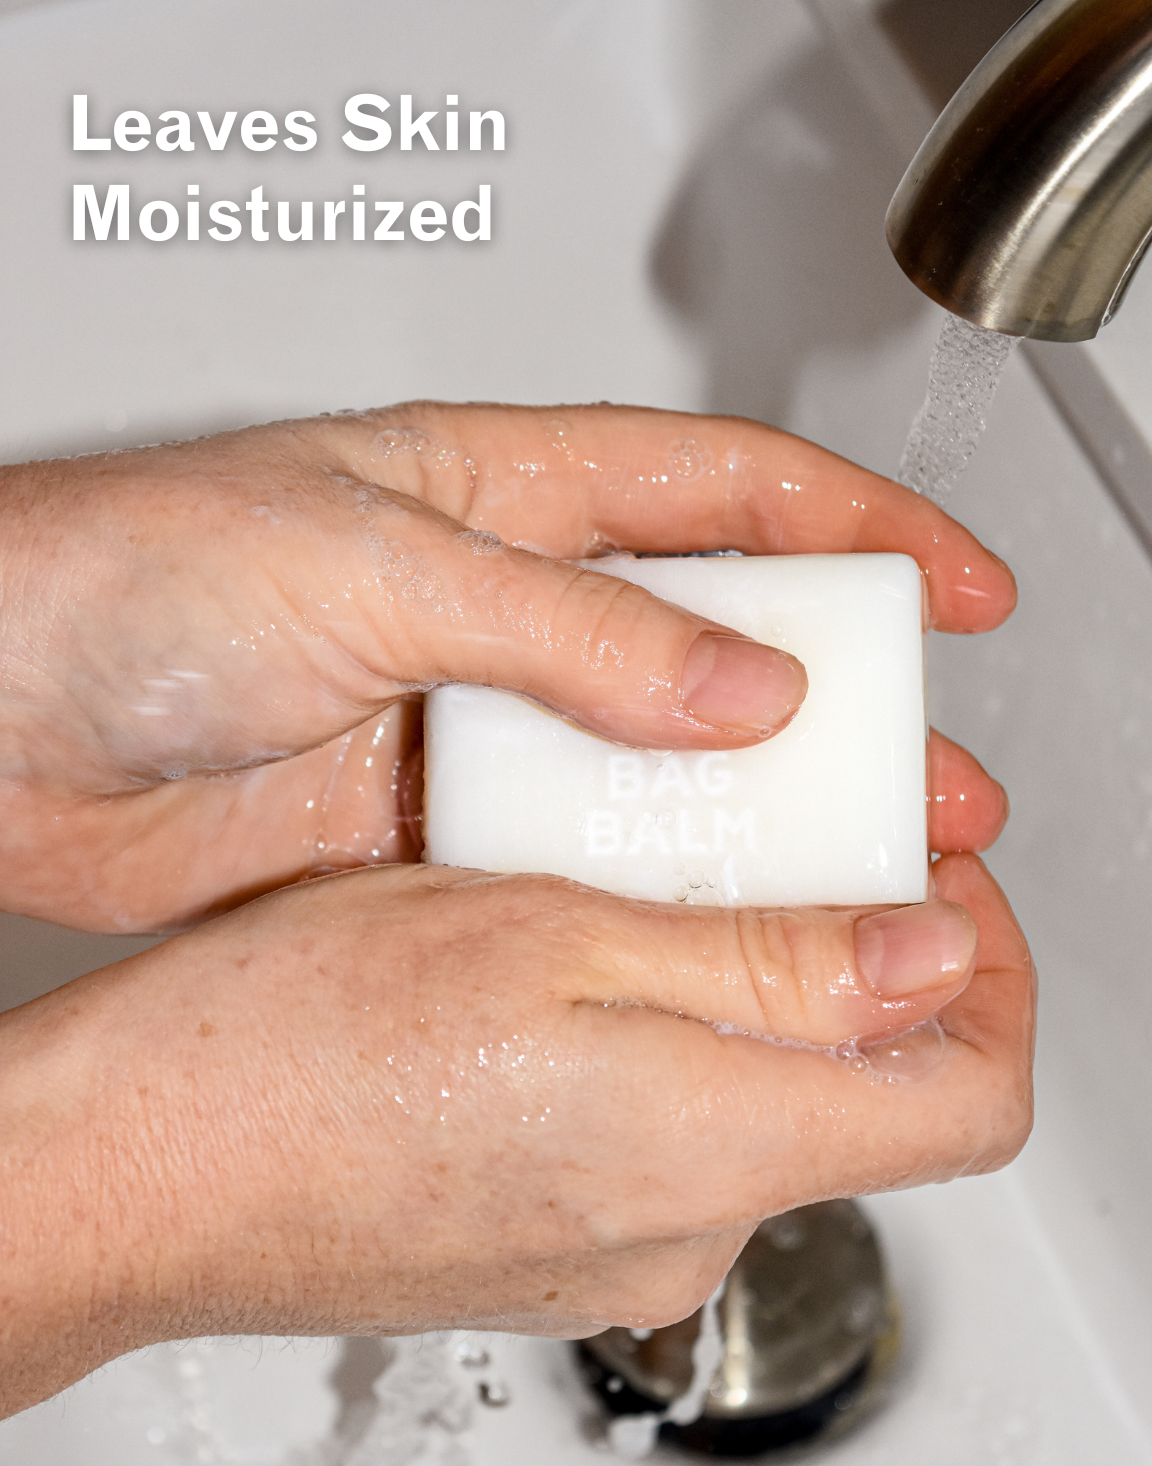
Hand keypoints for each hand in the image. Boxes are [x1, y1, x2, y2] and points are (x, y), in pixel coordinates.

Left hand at [0, 404, 1012, 930]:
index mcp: (497, 493)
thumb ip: (572, 630)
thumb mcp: (374, 569)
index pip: (722, 490)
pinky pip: (565, 857)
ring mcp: (468, 723)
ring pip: (652, 770)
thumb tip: (742, 681)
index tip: (953, 590)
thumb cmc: (130, 580)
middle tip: (928, 778)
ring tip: (851, 874)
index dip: (857, 531)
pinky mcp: (424, 827)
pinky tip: (700, 926)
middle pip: (714, 644)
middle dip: (838, 705)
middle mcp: (498, 608)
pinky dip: (638, 891)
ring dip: (751, 820)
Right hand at [0, 850, 1032, 1417]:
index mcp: (708, 1149)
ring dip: (740, 999)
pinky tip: (558, 978)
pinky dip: (655, 1054)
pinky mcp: (542, 1257)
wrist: (131, 1174)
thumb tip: (932, 958)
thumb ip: (770, 964)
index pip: (973, 1097)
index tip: (940, 880)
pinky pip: (657, 1148)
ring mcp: (609, 1259)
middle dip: (858, 965)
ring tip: (639, 889)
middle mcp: (680, 1234)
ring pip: (753, 1113)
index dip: (996, 975)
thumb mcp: (549, 936)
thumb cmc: (285, 1050)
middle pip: (865, 1100)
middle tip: (781, 844)